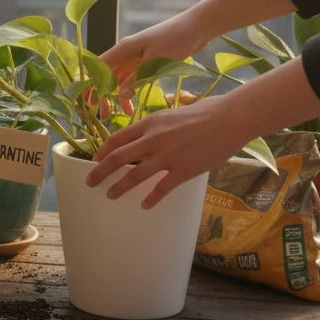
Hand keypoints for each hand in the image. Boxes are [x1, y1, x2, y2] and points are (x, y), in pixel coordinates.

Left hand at [85, 96, 250, 208]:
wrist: (229, 119)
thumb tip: (143, 135)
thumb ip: (154, 126)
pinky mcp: (184, 170)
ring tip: (110, 195)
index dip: (102, 151)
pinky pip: (162, 188)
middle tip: (90, 182)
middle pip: (117, 158)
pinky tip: (145, 205)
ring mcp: (168, 156)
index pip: (116, 138)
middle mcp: (153, 140)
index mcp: (149, 124)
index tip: (95, 161)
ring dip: (119, 187)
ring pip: (134, 175)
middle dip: (100, 172)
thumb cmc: (203, 114)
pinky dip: (151, 198)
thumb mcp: (170, 114)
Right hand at [100, 12, 206, 110]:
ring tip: (123, 114)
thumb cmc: (175, 40)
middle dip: (102, 94)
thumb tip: (122, 95)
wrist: (196, 27)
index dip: (91, 85)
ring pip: (119, 79)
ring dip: (118, 96)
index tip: (90, 104)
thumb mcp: (156, 62)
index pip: (97, 68)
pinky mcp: (146, 61)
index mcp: (122, 50)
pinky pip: (132, 78)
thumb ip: (137, 78)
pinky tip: (135, 103)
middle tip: (104, 114)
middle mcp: (125, 53)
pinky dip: (131, 91)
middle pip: (105, 75)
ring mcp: (135, 57)